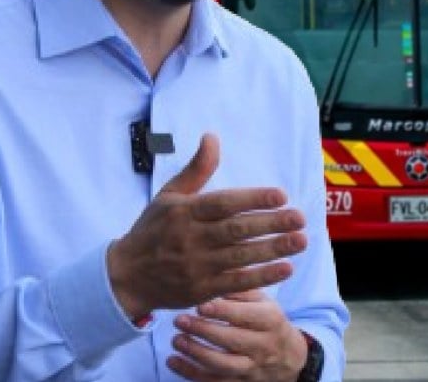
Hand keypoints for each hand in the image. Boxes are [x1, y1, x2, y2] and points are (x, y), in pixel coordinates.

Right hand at [106, 134, 307, 320]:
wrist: (126, 276)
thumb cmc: (153, 230)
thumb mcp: (169, 196)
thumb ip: (196, 169)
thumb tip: (212, 136)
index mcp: (183, 212)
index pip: (222, 203)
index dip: (253, 199)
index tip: (282, 195)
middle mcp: (189, 238)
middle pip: (235, 230)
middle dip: (270, 224)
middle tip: (300, 217)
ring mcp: (195, 266)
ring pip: (239, 256)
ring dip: (273, 249)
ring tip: (301, 240)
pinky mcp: (201, 289)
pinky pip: (236, 282)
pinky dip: (262, 276)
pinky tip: (286, 268)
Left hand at [167, 290, 307, 381]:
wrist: (288, 358)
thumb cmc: (268, 322)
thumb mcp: (263, 302)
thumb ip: (241, 288)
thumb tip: (220, 268)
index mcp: (270, 320)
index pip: (246, 316)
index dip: (222, 311)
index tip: (200, 304)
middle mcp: (263, 346)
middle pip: (231, 340)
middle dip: (203, 330)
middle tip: (179, 319)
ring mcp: (251, 368)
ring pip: (222, 364)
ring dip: (195, 352)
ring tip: (176, 339)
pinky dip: (190, 372)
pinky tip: (172, 360)